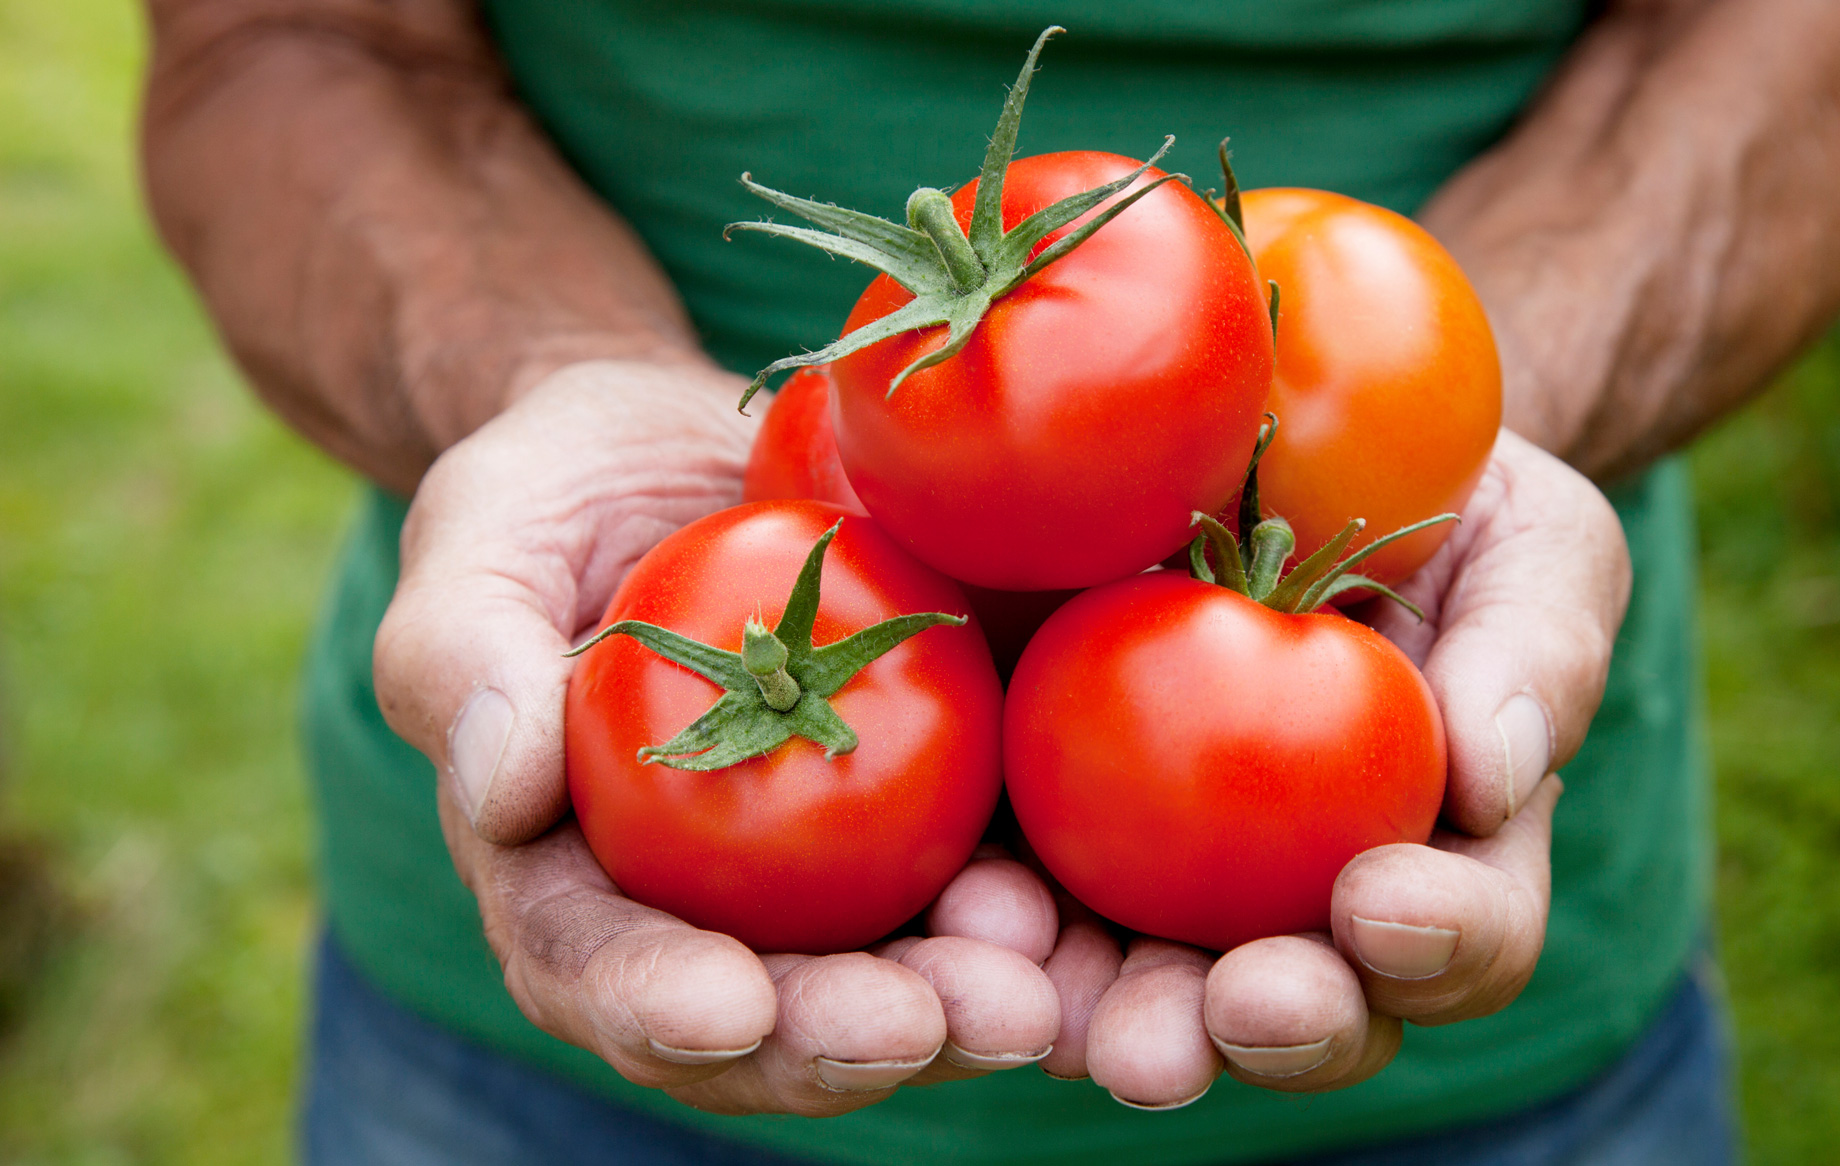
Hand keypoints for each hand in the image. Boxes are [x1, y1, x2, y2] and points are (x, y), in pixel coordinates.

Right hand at [374, 360, 1059, 1114]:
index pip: (596, 965)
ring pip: (892, 985)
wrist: (701, 448)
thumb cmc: (557, 491)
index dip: (657, 1003)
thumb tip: (499, 788)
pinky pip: (992, 886)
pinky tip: (1085, 920)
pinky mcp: (937, 815)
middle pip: (765, 1016)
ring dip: (959, 1014)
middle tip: (921, 1026)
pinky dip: (1042, 923)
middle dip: (838, 1039)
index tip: (727, 1007)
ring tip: (1029, 1001)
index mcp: (572, 871)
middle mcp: (705, 908)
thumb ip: (462, 655)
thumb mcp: (482, 535)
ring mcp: (832, 878)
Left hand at [1035, 430, 1630, 1105]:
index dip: (1438, 945)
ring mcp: (1154, 878)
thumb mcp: (1526, 543)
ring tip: (1064, 1020)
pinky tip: (967, 916)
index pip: (1458, 938)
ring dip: (1107, 1020)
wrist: (1275, 431)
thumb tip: (1495, 777)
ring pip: (1134, 994)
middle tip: (1230, 1011)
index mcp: (1431, 857)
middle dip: (1268, 1029)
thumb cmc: (1438, 493)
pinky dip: (986, 928)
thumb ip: (1534, 647)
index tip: (1379, 903)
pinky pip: (1004, 899)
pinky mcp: (1035, 821)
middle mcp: (1290, 903)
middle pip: (1293, 1011)